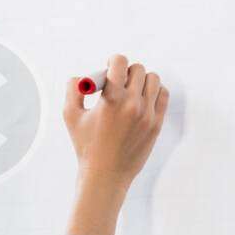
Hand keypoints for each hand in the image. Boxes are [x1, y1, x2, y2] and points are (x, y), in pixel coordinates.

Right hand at [62, 54, 168, 190]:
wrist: (105, 175)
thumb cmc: (86, 145)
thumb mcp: (70, 116)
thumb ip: (73, 89)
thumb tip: (82, 77)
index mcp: (111, 99)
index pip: (120, 62)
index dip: (113, 60)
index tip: (109, 67)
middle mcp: (132, 104)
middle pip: (137, 69)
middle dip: (125, 72)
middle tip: (117, 83)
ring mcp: (148, 114)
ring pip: (153, 79)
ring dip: (141, 80)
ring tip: (130, 91)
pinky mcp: (156, 123)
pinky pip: (163, 94)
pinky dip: (154, 91)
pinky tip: (142, 99)